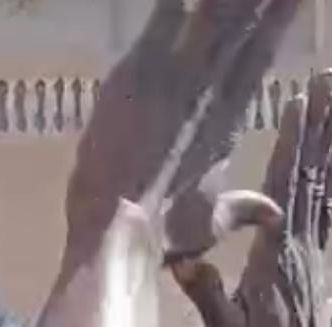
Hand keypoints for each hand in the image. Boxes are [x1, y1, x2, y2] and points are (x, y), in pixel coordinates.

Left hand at [66, 0, 292, 262]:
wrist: (119, 227)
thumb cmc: (161, 233)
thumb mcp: (208, 223)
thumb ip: (241, 211)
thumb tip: (274, 214)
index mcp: (227, 119)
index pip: (259, 55)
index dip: (278, 18)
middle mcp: (210, 90)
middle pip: (242, 22)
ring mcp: (175, 75)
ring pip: (212, 11)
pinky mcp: (137, 69)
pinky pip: (165, 13)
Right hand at [174, 72, 331, 326]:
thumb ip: (208, 294)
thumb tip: (181, 258)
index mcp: (277, 259)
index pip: (286, 192)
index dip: (294, 147)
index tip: (298, 105)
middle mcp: (306, 248)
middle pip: (316, 178)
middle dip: (321, 130)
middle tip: (328, 84)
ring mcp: (323, 256)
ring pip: (331, 191)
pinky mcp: (329, 268)